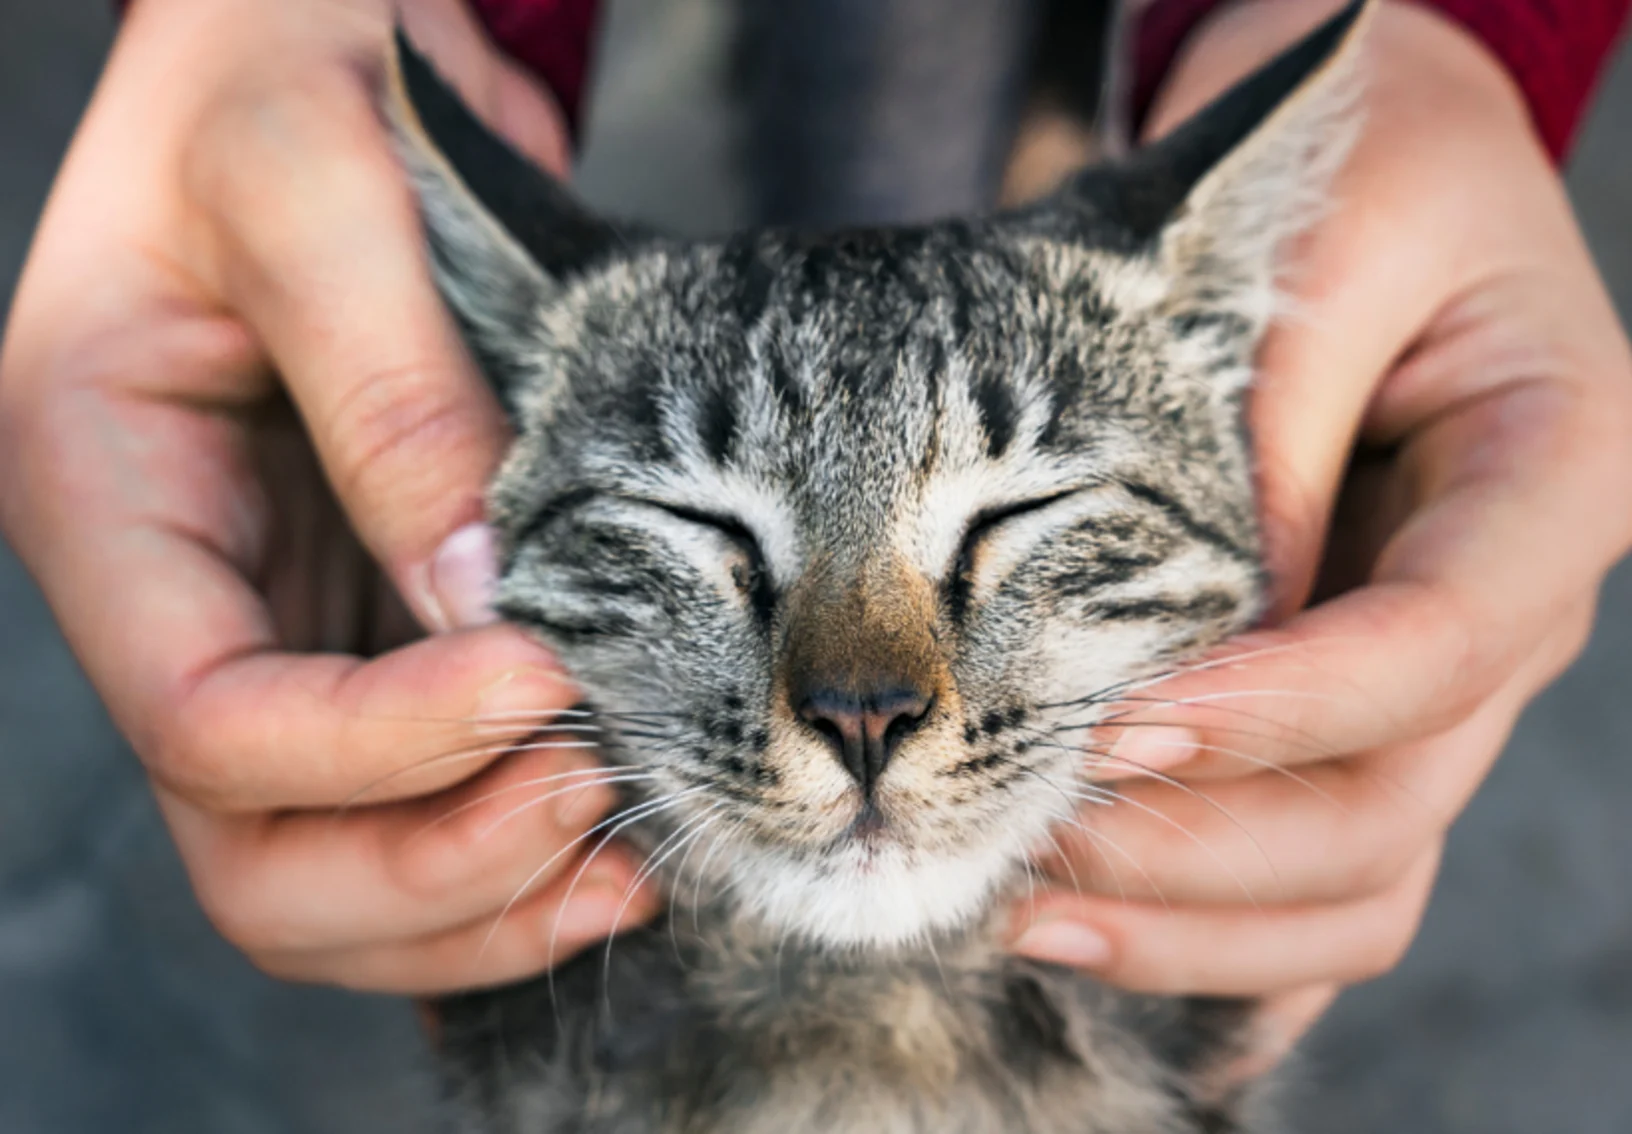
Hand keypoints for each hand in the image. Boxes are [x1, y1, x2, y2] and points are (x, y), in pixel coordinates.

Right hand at [0, 0, 653, 993]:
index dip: (377, 746)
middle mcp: (179, 594)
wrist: (319, 42)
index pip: (205, 716)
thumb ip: (389, 393)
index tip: (547, 681)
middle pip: (254, 849)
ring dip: (478, 894)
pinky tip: (619, 835)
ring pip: (333, 864)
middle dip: (428, 864)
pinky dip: (511, 852)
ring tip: (628, 852)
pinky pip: (417, 801)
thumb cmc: (282, 70)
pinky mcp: (373, 626)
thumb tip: (481, 601)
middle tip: (596, 799)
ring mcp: (279, 625)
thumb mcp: (316, 185)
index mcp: (101, 494)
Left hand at [1008, 0, 1631, 1070]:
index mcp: (1558, 473)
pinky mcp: (1364, 713)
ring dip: (1195, 922)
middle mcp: (1517, 608)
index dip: (1282, 710)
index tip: (1112, 729)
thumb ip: (1263, 446)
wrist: (1384, 176)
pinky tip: (1108, 949)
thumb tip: (1178, 659)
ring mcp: (1443, 682)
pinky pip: (1328, 878)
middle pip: (1392, 803)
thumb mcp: (1321, 248)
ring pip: (1361, 878)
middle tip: (1025, 837)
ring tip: (1021, 912)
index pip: (1440, 641)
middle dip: (1202, 844)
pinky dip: (1228, 943)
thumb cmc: (1361, 178)